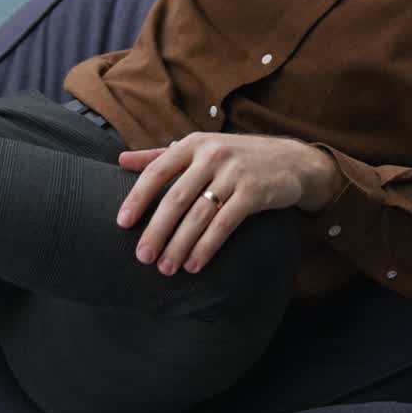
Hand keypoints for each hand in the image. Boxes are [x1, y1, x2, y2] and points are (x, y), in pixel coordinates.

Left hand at [116, 133, 341, 275]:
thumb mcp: (200, 148)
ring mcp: (234, 173)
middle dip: (156, 231)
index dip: (137, 198)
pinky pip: (224, 224)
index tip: (122, 223)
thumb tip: (120, 159)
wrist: (291, 160)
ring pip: (199, 215)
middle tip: (143, 257)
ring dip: (180, 245)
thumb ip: (160, 155)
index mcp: (193, 144)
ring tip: (166, 268)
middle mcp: (211, 154)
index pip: (157, 170)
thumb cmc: (236, 156)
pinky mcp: (254, 192)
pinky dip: (207, 247)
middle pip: (176, 198)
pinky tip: (194, 264)